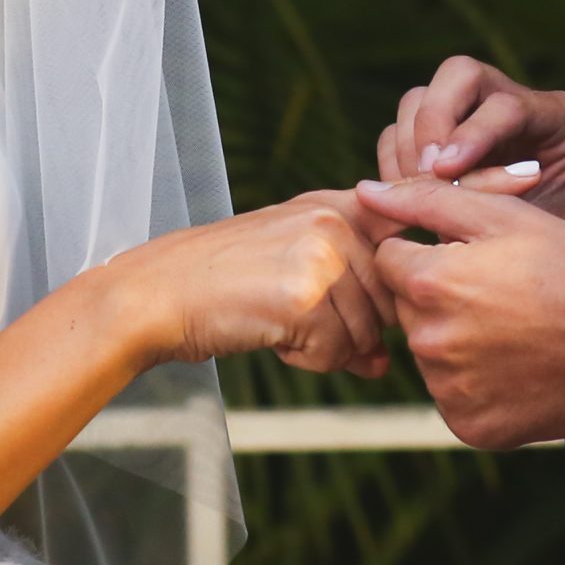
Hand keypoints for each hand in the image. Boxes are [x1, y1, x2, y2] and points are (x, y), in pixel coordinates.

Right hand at [101, 191, 397, 377]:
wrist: (158, 293)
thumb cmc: (223, 281)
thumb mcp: (292, 258)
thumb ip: (350, 292)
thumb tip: (386, 358)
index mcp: (335, 203)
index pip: (405, 239)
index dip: (399, 282)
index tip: (365, 299)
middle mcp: (334, 222)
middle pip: (389, 302)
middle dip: (353, 328)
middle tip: (299, 321)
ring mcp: (321, 258)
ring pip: (366, 333)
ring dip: (327, 348)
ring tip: (279, 325)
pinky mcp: (304, 301)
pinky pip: (335, 354)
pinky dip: (306, 361)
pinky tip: (272, 339)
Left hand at [353, 178, 564, 447]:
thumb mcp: (506, 216)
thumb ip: (427, 200)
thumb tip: (365, 192)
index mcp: (431, 283)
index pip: (390, 260)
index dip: (429, 251)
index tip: (474, 257)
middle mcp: (431, 343)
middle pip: (409, 310)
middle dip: (442, 296)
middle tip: (504, 293)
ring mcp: (451, 392)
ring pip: (431, 355)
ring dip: (458, 341)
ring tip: (517, 328)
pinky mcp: (473, 428)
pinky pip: (454, 398)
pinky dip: (478, 383)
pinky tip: (519, 364)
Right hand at [375, 55, 564, 242]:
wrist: (553, 263)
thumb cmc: (556, 241)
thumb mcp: (542, 222)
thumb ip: (501, 197)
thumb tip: (445, 183)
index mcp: (556, 116)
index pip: (506, 105)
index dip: (473, 135)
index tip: (446, 172)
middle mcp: (512, 100)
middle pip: (459, 73)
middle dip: (434, 121)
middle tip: (426, 173)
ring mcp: (470, 114)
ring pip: (419, 99)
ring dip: (410, 147)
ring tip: (420, 194)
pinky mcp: (437, 138)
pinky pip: (397, 131)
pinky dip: (395, 162)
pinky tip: (410, 198)